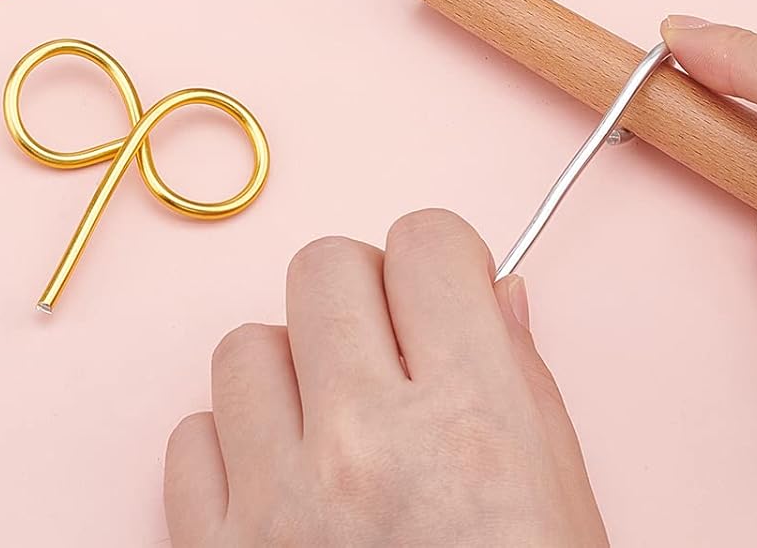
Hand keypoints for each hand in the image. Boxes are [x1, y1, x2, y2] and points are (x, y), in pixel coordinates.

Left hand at [164, 209, 606, 547]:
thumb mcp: (565, 515)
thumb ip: (525, 386)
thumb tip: (496, 292)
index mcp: (473, 426)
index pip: (427, 242)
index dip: (441, 264)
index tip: (444, 298)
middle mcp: (362, 446)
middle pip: (325, 267)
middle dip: (362, 300)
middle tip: (387, 359)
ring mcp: (274, 503)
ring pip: (244, 344)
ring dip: (289, 375)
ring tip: (332, 437)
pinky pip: (190, 438)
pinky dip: (233, 453)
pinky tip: (282, 496)